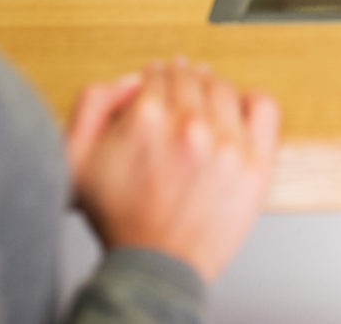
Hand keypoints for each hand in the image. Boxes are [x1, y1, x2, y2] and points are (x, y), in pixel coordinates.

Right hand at [66, 60, 281, 283]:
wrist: (155, 266)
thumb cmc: (118, 219)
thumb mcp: (77, 157)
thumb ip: (93, 103)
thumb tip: (131, 81)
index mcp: (146, 120)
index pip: (158, 76)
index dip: (155, 76)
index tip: (157, 80)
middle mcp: (188, 126)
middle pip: (189, 79)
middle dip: (181, 77)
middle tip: (180, 80)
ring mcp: (226, 144)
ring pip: (223, 88)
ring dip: (212, 84)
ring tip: (206, 90)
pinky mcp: (255, 163)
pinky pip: (264, 109)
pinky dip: (253, 100)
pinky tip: (241, 106)